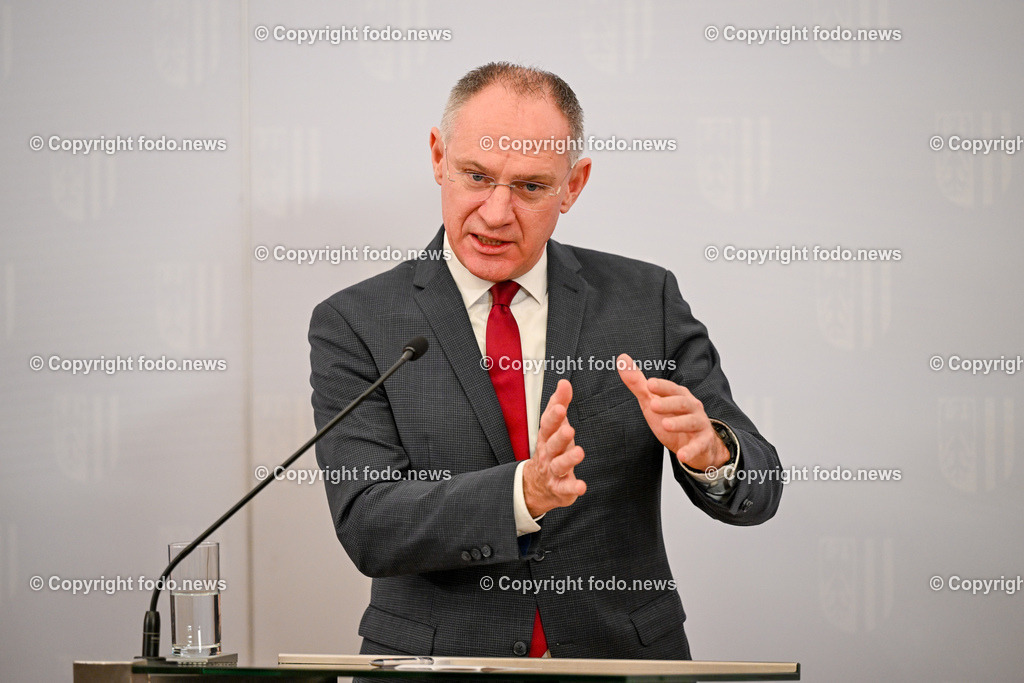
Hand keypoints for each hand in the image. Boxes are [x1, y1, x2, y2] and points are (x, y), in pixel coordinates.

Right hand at [522, 379, 586, 516]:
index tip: (560, 406)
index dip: (553, 415)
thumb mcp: (554, 426)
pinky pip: (566, 488)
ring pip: (559, 465)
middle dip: (560, 436)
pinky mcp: (560, 488)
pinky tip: (582, 486)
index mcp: (547, 436)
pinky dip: (573, 488)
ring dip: (568, 459)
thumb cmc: (551, 448)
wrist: (537, 484)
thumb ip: (560, 403)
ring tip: (579, 452)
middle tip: (569, 428)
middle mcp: (548, 453)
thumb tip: (564, 382)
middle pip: (552, 443)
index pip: (548, 424)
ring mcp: (552, 471)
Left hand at [616, 353, 729, 471]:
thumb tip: (622, 358)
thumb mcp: (652, 401)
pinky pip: (698, 446)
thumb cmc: (671, 418)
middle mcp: (692, 406)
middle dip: (668, 403)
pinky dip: (691, 450)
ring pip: (691, 422)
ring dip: (679, 423)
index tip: (649, 384)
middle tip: (652, 404)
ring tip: (666, 425)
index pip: (671, 388)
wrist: (696, 445)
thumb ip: (637, 383)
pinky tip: (682, 455)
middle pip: (682, 402)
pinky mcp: (703, 442)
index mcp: (679, 395)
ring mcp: (699, 424)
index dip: (661, 386)